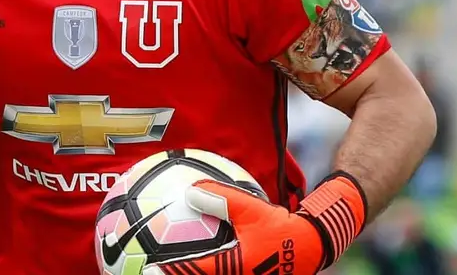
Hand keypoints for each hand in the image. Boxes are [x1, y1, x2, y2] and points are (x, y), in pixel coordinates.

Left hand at [167, 173, 366, 274]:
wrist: (311, 245)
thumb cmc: (281, 227)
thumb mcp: (252, 208)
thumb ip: (222, 199)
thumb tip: (191, 190)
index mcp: (233, 267)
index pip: (194, 271)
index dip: (169, 272)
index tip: (147, 270)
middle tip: (145, 272)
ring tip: (161, 272)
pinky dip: (203, 271)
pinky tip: (190, 263)